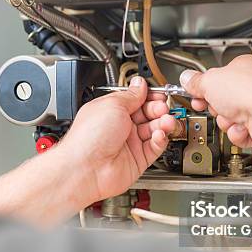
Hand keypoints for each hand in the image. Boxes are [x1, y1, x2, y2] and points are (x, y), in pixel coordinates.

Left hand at [60, 77, 175, 202]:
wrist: (85, 168)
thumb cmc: (89, 137)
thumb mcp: (113, 104)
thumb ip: (131, 95)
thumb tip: (140, 84)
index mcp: (111, 111)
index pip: (136, 100)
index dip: (149, 96)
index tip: (159, 94)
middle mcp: (120, 127)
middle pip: (148, 114)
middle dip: (158, 109)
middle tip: (162, 108)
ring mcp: (129, 144)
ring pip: (154, 130)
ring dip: (163, 124)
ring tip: (166, 121)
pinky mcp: (138, 160)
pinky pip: (155, 147)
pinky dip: (160, 140)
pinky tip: (159, 135)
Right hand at [179, 54, 251, 152]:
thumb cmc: (250, 92)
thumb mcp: (210, 81)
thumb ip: (195, 81)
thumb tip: (186, 78)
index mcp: (242, 67)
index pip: (216, 77)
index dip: (203, 87)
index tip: (195, 93)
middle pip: (221, 100)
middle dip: (215, 107)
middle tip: (215, 106)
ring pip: (228, 119)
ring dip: (226, 122)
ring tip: (232, 117)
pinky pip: (239, 133)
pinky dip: (237, 133)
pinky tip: (242, 128)